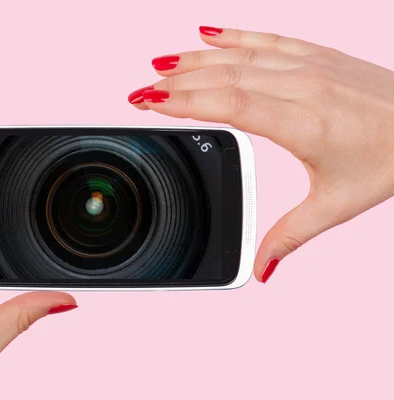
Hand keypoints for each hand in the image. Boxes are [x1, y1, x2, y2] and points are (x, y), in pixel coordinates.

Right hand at [128, 26, 393, 282]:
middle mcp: (302, 87)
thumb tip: (261, 269)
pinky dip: (233, 35)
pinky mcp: (317, 54)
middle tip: (139, 91)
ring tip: (159, 64)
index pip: (230, 105)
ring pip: (240, 55)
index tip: (150, 102)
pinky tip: (207, 32)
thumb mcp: (336, 205)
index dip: (185, 102)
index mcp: (303, 125)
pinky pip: (266, 38)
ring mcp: (309, 65)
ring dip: (195, 59)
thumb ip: (290, 236)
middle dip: (176, 83)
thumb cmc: (389, 159)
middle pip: (224, 77)